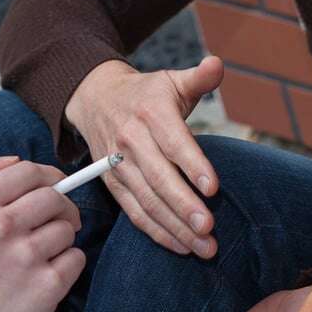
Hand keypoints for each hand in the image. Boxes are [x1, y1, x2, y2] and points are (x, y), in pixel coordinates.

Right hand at [0, 154, 85, 311]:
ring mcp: (25, 255)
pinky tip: (42, 279)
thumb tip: (14, 158)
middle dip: (60, 209)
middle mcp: (0, 225)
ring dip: (60, 240)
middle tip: (54, 224)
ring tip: (36, 258)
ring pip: (68, 228)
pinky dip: (66, 267)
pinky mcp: (48, 284)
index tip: (54, 188)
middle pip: (56, 197)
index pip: (29, 171)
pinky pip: (76, 258)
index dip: (48, 178)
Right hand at [65, 57, 223, 257]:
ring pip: (147, 201)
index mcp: (151, 112)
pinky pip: (134, 213)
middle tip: (209, 228)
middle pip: (159, 178)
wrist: (94, 98)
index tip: (213, 188)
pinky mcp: (112, 185)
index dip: (193, 165)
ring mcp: (118, 165)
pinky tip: (182, 247)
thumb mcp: (171, 81)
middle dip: (184, 206)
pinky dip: (157, 233)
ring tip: (204, 247)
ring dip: (175, 228)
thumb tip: (217, 65)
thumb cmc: (146, 94)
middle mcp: (131, 140)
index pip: (173, 141)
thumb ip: (199, 78)